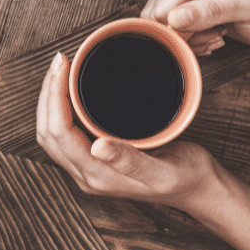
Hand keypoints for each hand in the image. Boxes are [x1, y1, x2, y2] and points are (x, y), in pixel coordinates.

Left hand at [36, 52, 220, 210]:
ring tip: (61, 70)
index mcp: (98, 176)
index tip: (63, 64)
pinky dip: (61, 109)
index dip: (54, 95)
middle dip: (48, 93)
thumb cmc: (188, 178)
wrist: (201, 189)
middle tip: (60, 60)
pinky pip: (65, 134)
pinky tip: (71, 91)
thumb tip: (97, 147)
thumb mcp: (164, 171)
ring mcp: (89, 170)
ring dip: (51, 101)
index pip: (58, 132)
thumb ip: (131, 161)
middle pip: (47, 132)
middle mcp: (87, 175)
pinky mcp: (95, 161)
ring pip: (52, 134)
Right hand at [141, 0, 249, 53]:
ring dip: (188, 37)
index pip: (165, 7)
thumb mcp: (249, 9)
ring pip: (160, 21)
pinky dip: (188, 36)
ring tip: (216, 33)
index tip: (215, 34)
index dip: (183, 30)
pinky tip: (209, 32)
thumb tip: (173, 19)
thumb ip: (210, 12)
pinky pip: (166, 23)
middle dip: (186, 34)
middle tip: (218, 34)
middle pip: (158, 14)